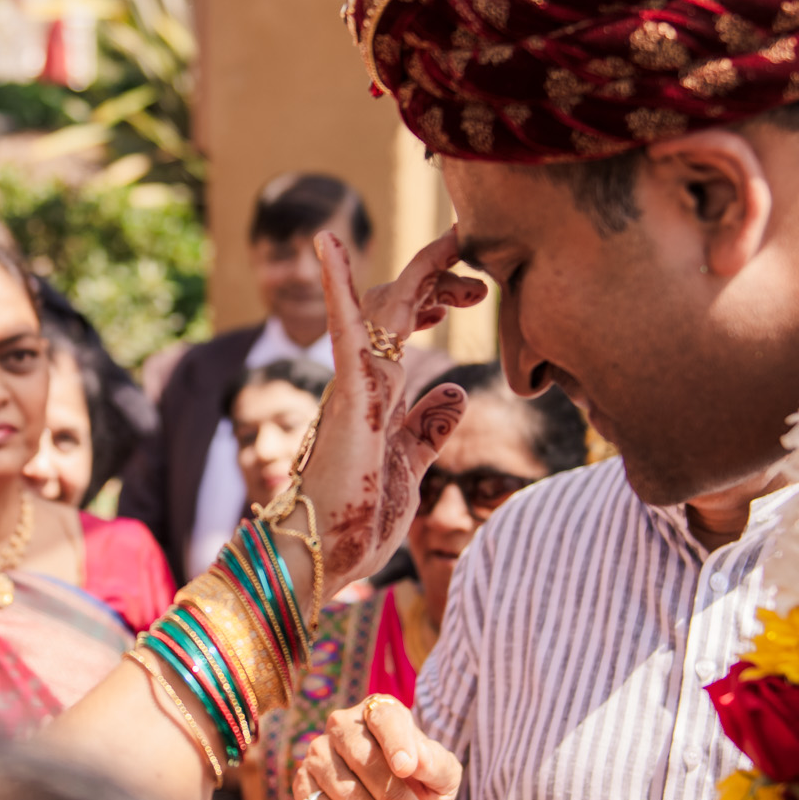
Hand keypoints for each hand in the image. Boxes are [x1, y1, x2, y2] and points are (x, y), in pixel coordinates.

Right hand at [295, 694, 460, 799]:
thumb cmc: (421, 793)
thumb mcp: (443, 780)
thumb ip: (437, 764)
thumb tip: (419, 759)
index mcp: (380, 713)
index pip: (384, 718)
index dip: (396, 742)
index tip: (407, 768)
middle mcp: (343, 725)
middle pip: (360, 755)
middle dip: (390, 794)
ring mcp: (318, 754)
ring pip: (340, 786)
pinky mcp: (304, 786)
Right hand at [300, 229, 489, 583]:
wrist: (316, 559)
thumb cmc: (354, 522)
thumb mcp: (409, 467)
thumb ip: (427, 427)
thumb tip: (454, 388)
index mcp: (378, 399)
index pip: (405, 332)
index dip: (436, 299)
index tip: (473, 286)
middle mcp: (364, 383)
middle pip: (398, 310)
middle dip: (440, 280)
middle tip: (482, 269)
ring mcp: (354, 386)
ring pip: (385, 309)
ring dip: (423, 274)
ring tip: (457, 240)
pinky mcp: (348, 397)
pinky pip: (345, 331)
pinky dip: (338, 284)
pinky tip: (328, 243)